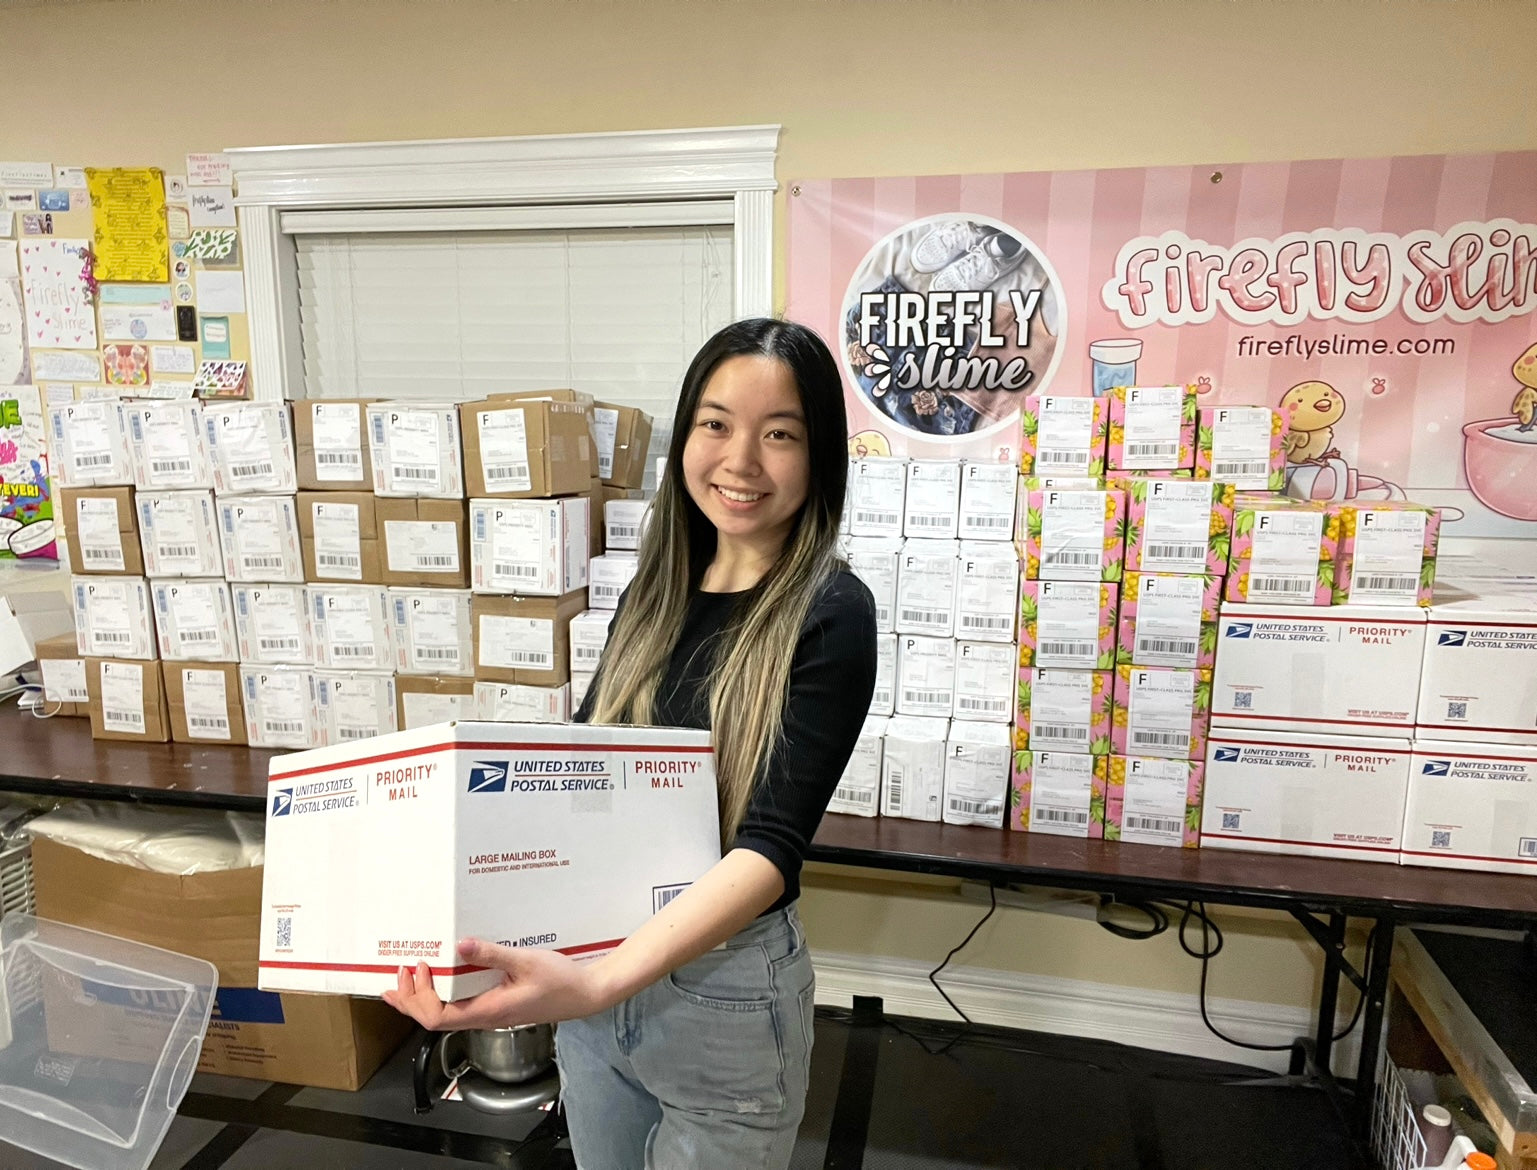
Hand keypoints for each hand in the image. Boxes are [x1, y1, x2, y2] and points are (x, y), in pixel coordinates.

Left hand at [382, 938, 613, 1030]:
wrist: (585, 995)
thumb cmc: (560, 981)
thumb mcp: (526, 962)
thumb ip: (492, 954)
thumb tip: (460, 945)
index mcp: (486, 1012)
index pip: (437, 1018)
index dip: (420, 997)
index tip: (420, 967)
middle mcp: (483, 1018)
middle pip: (434, 1020)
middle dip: (411, 1000)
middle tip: (398, 974)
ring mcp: (488, 1014)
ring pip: (444, 1014)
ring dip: (422, 998)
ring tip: (407, 980)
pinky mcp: (495, 1007)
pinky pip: (458, 1006)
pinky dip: (440, 994)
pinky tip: (441, 980)